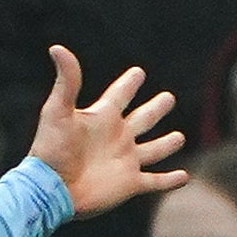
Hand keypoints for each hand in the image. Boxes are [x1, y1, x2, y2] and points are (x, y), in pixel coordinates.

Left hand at [26, 45, 187, 216]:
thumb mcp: (57, 110)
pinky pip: (156, 181)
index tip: (138, 73)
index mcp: (103, 118)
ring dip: (166, 144)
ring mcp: (125, 161)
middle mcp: (117, 138)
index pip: (120, 95)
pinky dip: (171, 180)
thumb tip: (57, 47)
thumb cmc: (52, 149)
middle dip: (156, 109)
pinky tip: (184, 177)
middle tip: (168, 97)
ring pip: (153, 150)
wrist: (51, 189)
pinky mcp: (130, 184)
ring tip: (180, 137)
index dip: (129, 83)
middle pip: (143, 119)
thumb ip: (67, 81)